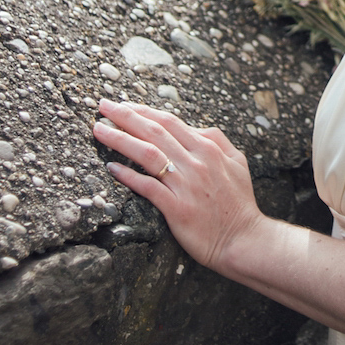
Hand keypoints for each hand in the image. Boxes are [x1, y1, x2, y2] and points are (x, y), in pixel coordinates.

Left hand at [93, 100, 261, 271]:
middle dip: (125, 116)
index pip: (169, 121)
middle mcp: (196, 162)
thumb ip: (216, 141)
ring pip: (147, 154)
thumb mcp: (237, 162)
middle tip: (103, 107)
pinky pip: (147, 187)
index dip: (144, 111)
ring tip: (99, 130)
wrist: (245, 239)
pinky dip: (128, 176)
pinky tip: (112, 167)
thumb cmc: (239, 203)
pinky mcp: (177, 208)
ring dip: (120, 139)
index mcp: (209, 148)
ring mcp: (186, 185)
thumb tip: (194, 129)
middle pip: (154, 131)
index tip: (123, 105)